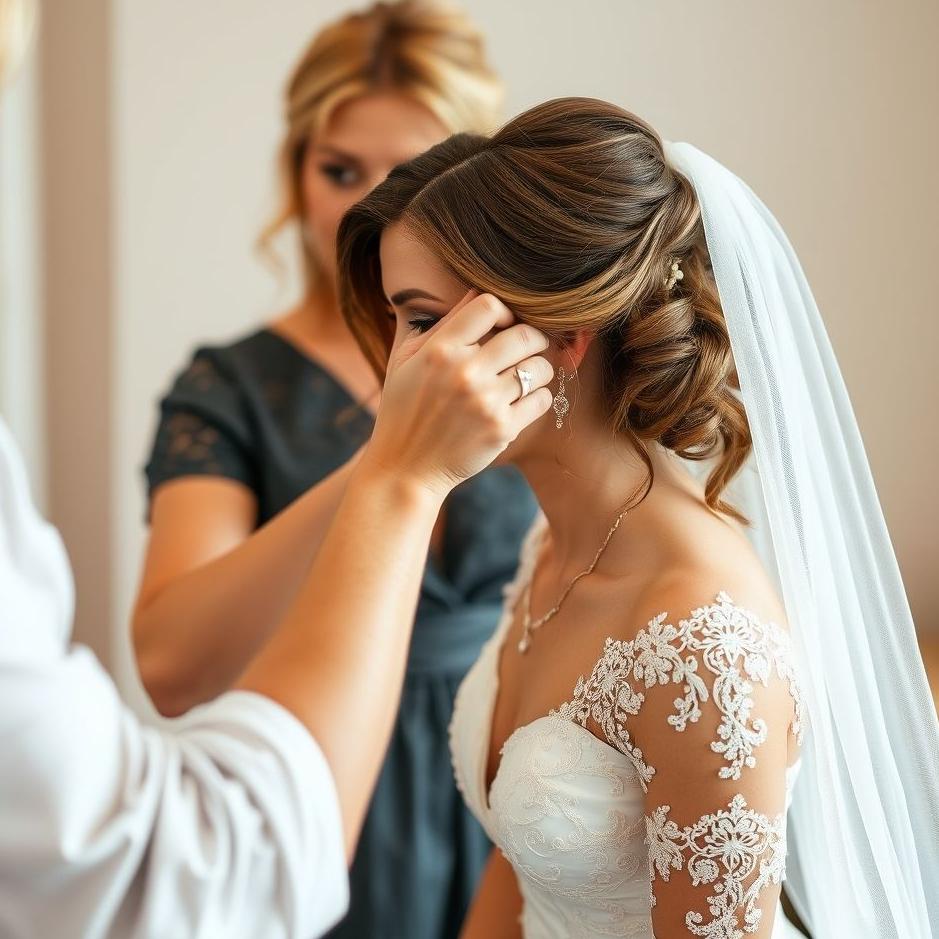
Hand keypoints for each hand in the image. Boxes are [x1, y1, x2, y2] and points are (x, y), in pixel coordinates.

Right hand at [364, 291, 552, 497]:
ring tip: (528, 375)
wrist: (404, 468)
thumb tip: (476, 293)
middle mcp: (464, 372)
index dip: (504, 310)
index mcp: (440, 350)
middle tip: (531, 347)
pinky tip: (524, 400)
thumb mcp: (408, 360)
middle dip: (533, 338)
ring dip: (540, 369)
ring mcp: (485, 402)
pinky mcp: (501, 429)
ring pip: (539, 368)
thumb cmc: (403, 410)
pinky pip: (541, 399)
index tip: (505, 324)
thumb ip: (442, 325)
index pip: (489, 305)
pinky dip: (539, 397)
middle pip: (524, 335)